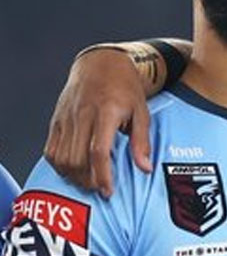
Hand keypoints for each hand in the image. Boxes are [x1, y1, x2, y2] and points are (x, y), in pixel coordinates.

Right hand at [44, 49, 151, 195]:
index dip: (102, 175)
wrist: (101, 64)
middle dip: (88, 180)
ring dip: (74, 176)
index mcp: (105, 113)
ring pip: (62, 157)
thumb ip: (142, 142)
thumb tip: (145, 169)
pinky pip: (51, 149)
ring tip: (89, 181)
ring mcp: (66, 118)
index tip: (108, 191)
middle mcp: (82, 115)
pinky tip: (73, 170)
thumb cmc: (125, 89)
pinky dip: (60, 165)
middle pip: (77, 159)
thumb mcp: (141, 112)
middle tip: (101, 188)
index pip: (98, 151)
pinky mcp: (56, 120)